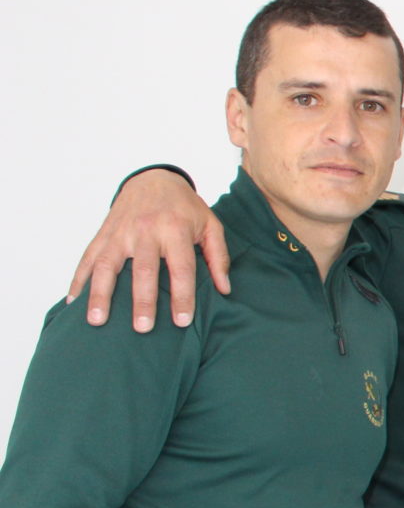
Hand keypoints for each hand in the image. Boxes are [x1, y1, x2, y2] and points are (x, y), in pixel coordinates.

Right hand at [66, 168, 224, 330]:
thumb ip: (218, 257)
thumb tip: (224, 289)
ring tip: (96, 320)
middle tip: (142, 328)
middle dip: (142, 300)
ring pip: (106, 264)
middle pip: (143, 270)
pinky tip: (74, 301)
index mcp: (175, 229)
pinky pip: (88, 258)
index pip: (181, 268)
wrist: (154, 179)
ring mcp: (120, 232)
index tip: (182, 321)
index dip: (182, 296)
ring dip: (100, 294)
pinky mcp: (103, 234)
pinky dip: (79, 280)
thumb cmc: (185, 208)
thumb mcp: (211, 225)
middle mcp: (145, 231)